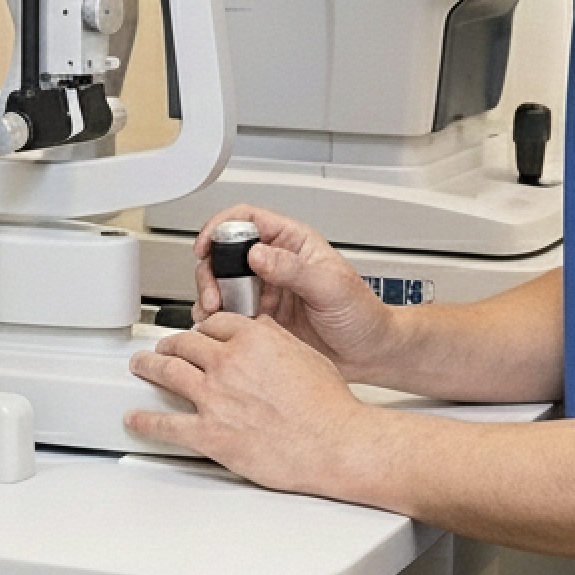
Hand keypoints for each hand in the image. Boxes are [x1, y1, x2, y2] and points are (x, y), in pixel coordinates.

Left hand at [126, 314, 369, 492]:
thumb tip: (263, 334)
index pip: (215, 324)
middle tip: (164, 348)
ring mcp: (214, 396)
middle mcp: (227, 362)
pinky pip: (167, 424)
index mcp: (252, 338)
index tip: (199, 334)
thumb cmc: (329, 406)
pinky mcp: (209, 432)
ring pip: (168, 372)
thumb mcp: (306, 355)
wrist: (334, 443)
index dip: (204, 329)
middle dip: (171, 344)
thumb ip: (277, 340)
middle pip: (186, 343)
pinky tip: (135, 418)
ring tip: (140, 366)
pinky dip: (146, 420)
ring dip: (149, 367)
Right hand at [192, 205, 397, 381]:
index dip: (221, 227)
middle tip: (213, 297)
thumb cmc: (363, 315)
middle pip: (225, 254)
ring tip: (216, 317)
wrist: (369, 355)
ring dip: (212, 299)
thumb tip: (258, 254)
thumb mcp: (331, 286)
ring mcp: (267, 292)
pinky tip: (225, 331)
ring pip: (222, 286)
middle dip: (210, 273)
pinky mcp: (261, 319)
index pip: (248, 220)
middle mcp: (276, 264)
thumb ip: (294, 269)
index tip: (205, 246)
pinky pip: (229, 315)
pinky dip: (219, 322)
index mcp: (293, 243)